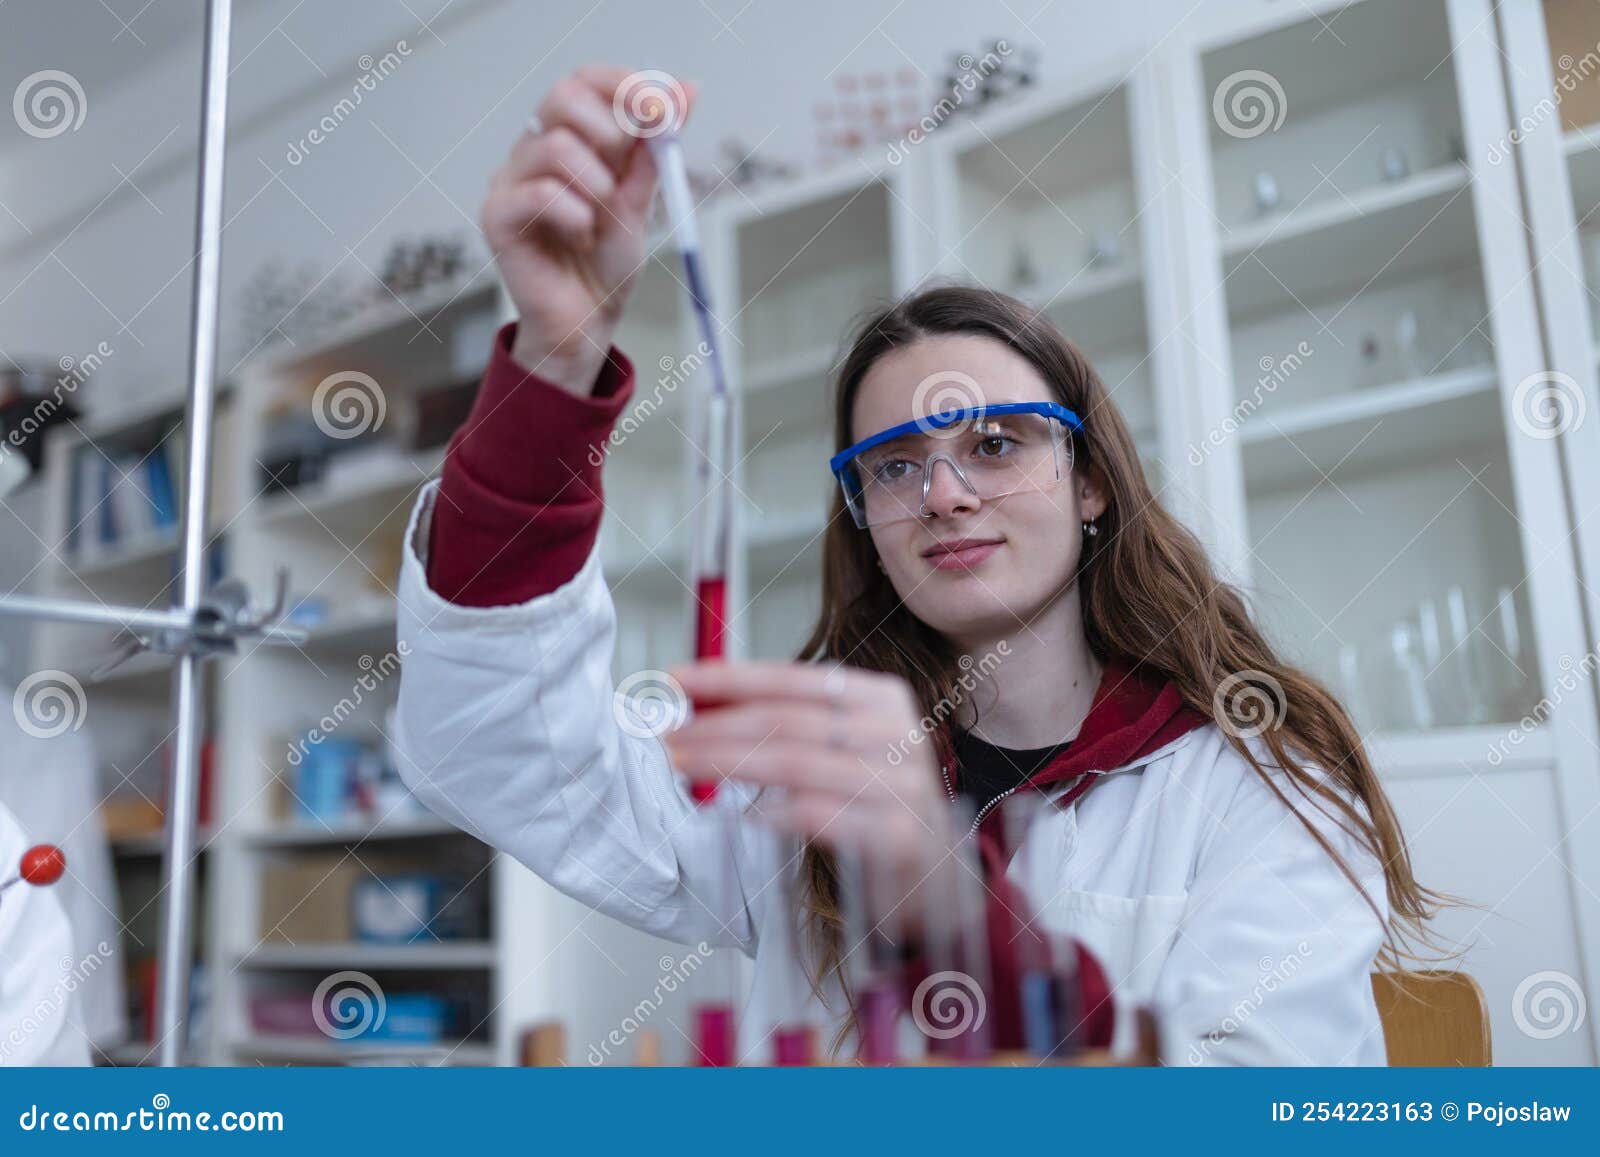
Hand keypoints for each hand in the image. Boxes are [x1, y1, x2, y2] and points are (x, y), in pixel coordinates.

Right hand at [481, 65, 697, 394]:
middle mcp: (534, 149)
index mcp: (570, 136)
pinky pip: (541, 194)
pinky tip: (580, 239)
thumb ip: (656, 146)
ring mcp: (511, 179)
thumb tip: (688, 88)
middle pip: (562, 94)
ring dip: (596, 185)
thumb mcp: (641, 197)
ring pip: (555, 146)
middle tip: (623, 171)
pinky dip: (576, 217)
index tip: (662, 108)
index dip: (624, 84)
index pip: (586, 80)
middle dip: (609, 128)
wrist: (588, 321)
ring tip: (600, 220)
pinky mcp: (497, 215)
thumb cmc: (607, 260)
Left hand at [662, 661, 952, 877]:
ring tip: (684, 765)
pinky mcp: (898, 835)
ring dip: (728, 763)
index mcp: (881, 699)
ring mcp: (901, 784)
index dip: (729, 678)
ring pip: (795, 764)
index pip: (793, 679)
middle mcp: (896, 734)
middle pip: (787, 720)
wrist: (938, 868)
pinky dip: (775, 813)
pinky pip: (822, 816)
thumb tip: (705, 703)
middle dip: (717, 726)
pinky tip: (742, 815)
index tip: (677, 680)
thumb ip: (787, 723)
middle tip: (669, 735)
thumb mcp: (841, 747)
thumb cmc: (876, 801)